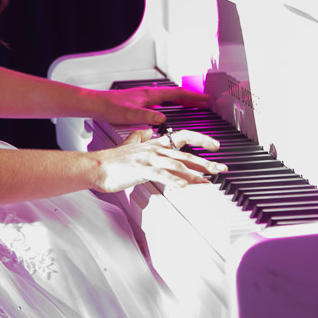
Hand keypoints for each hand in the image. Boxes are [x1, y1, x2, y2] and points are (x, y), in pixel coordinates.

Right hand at [89, 128, 226, 192]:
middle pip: (185, 154)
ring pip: (177, 164)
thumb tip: (145, 131)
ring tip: (207, 180)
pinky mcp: (141, 170)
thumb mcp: (129, 144)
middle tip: (221, 168)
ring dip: (195, 173)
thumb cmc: (113, 160)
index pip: (182, 136)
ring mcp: (148, 159)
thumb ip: (139, 137)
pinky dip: (174, 180)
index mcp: (154, 144)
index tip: (215, 146)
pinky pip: (161, 175)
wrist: (96, 166)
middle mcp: (154, 149)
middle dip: (205, 162)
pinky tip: (184, 186)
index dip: (201, 139)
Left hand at [93, 86, 209, 125]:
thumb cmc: (109, 107)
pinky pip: (162, 101)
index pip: (176, 93)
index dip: (192, 96)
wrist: (96, 104)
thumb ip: (146, 116)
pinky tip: (169, 111)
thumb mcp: (129, 114)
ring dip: (182, 100)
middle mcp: (149, 94)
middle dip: (190, 97)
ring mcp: (145, 98)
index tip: (204, 98)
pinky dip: (171, 104)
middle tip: (203, 101)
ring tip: (192, 105)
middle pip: (175, 94)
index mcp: (149, 95)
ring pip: (169, 97)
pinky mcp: (140, 102)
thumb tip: (162, 120)